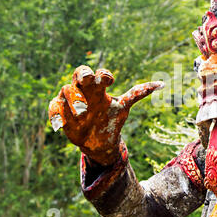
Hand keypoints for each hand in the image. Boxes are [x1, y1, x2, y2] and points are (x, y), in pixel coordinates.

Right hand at [48, 65, 163, 165]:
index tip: (110, 81)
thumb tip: (162, 83)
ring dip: (74, 99)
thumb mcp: (124, 106)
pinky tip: (60, 123)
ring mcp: (71, 102)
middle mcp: (84, 92)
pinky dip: (55, 113)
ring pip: (67, 89)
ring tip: (83, 112)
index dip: (103, 74)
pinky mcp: (62, 113)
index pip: (98, 73)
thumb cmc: (112, 121)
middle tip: (87, 79)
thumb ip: (138, 93)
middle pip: (79, 73)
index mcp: (98, 88)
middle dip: (82, 74)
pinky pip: (54, 107)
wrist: (101, 143)